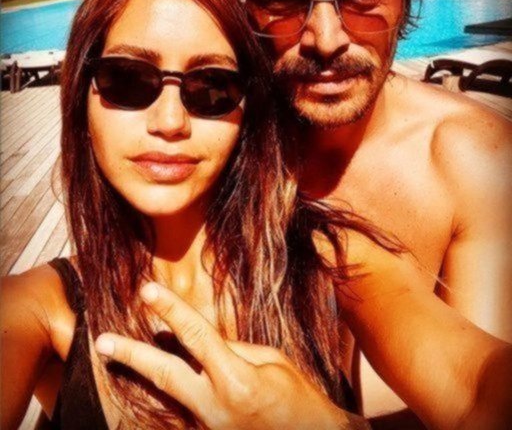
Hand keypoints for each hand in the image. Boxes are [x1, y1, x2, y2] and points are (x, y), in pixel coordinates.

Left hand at [95, 282, 362, 429]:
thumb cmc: (299, 398)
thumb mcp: (271, 362)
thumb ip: (233, 350)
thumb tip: (202, 340)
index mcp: (235, 381)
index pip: (196, 337)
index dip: (171, 309)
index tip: (147, 290)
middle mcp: (215, 406)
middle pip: (165, 374)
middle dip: (131, 355)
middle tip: (102, 341)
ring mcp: (208, 424)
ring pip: (168, 392)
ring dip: (144, 369)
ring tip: (117, 350)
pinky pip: (184, 404)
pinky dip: (170, 386)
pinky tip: (156, 371)